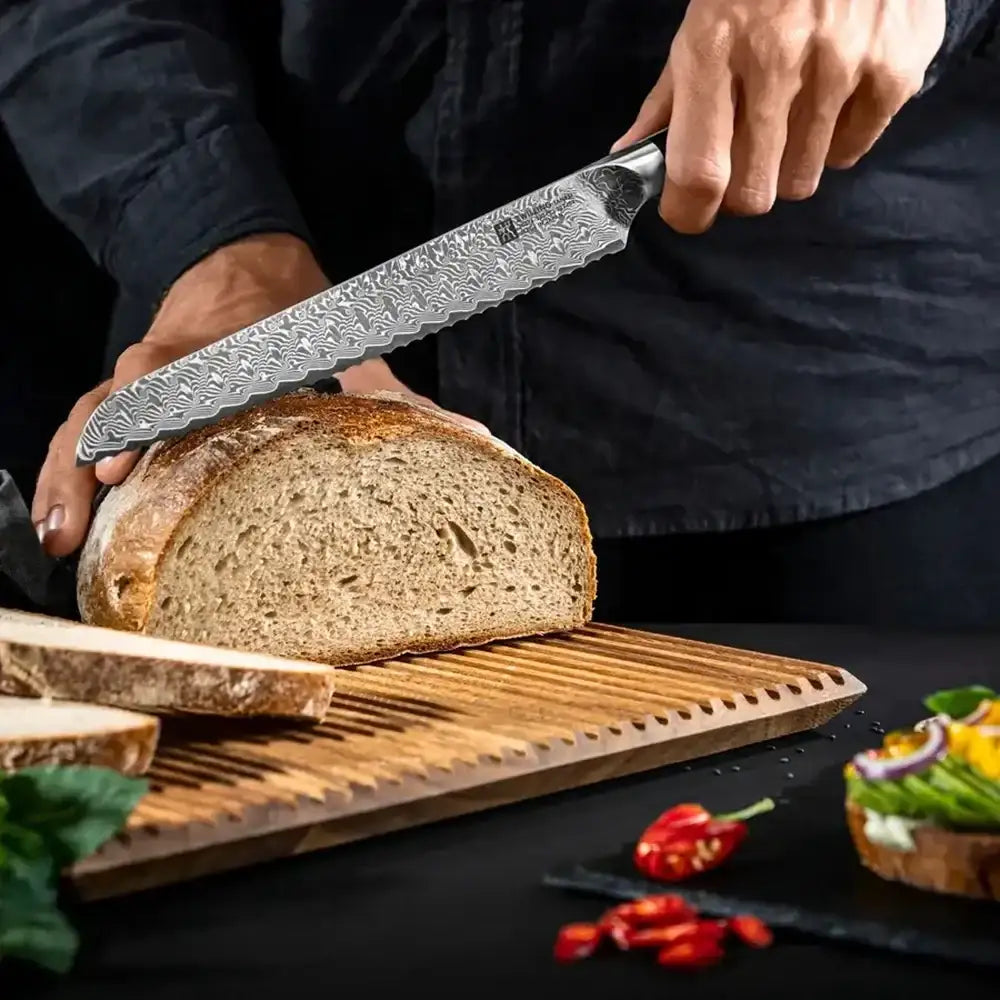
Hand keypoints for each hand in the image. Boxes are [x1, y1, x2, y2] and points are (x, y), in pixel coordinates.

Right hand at [32, 233, 487, 556]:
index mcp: (228, 345)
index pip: (186, 375)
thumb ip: (393, 393)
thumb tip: (471, 435)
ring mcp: (140, 376)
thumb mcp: (348, 345)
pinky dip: (65, 471)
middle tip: (98, 496)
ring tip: (60, 538)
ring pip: (87, 416)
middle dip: (106, 446)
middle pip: (122, 395)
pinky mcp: (124, 394)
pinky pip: (80, 427)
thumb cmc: (297, 311)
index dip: (157, 413)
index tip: (133, 462)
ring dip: (69, 473)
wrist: (242, 258)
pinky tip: (61, 526)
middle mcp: (173, 358)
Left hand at [613, 0, 945, 232]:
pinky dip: (836, 139)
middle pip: (753, 193)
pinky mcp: (895, 67)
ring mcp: (842, 64)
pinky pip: (850, 152)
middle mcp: (778, 60)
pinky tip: (830, 97)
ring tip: (790, 115)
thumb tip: (629, 153)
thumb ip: (668, 97)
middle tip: (743, 157)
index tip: (688, 213)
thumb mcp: (700, 20)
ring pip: (801, 181)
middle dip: (741, 189)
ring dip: (788, 164)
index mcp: (714, 49)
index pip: (699, 173)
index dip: (689, 211)